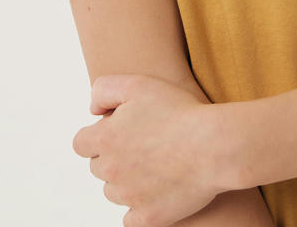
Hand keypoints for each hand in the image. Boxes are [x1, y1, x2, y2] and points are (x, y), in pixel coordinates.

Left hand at [72, 73, 227, 226]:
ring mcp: (129, 197)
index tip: (121, 130)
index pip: (81, 143)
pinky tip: (157, 190)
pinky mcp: (148, 216)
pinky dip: (140, 207)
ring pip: (114, 192)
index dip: (99, 135)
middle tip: (145, 143)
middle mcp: (111, 171)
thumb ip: (104, 90)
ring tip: (157, 163)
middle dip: (114, 156)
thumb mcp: (138, 84)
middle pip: (98, 168)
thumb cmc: (180, 111)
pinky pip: (131, 217)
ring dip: (127, 181)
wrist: (214, 145)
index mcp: (105, 139)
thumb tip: (92, 112)